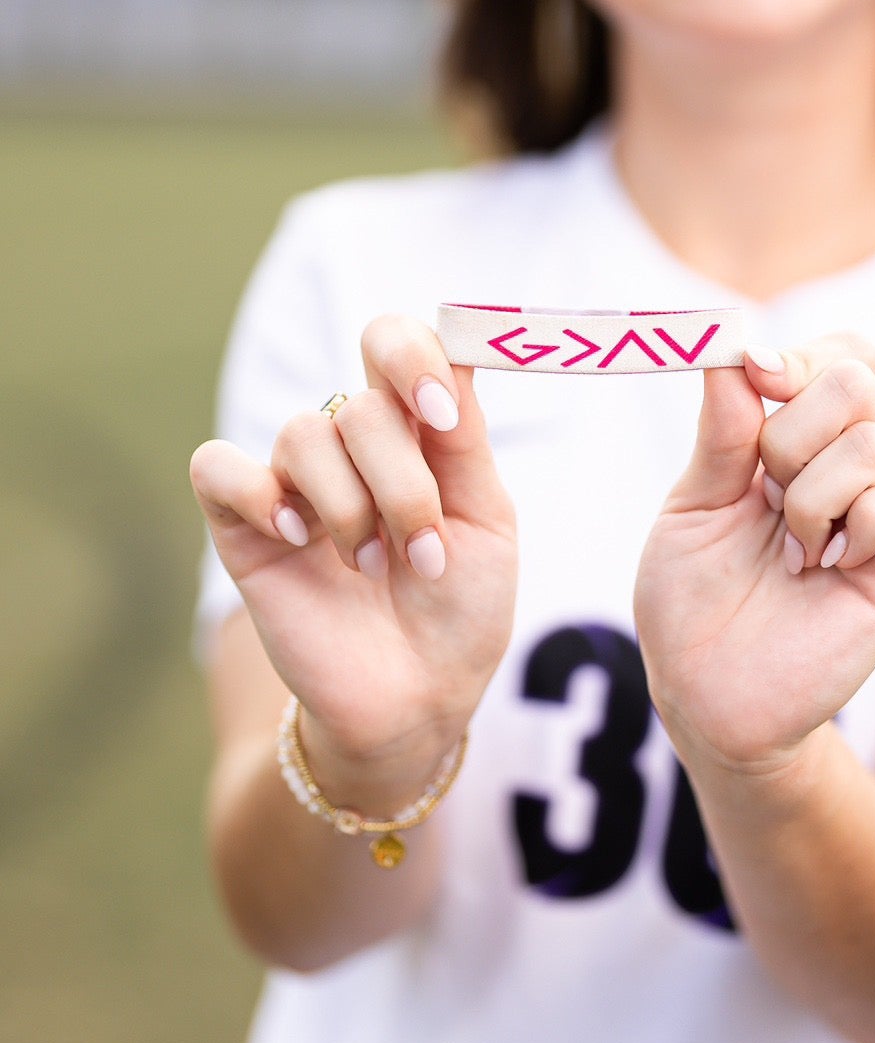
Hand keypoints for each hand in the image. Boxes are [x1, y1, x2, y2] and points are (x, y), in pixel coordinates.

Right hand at [189, 315, 517, 771]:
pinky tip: (297, 538)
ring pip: (305, 434)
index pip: (396, 342)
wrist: (417, 699)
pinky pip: (219, 468)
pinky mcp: (243, 527)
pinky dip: (259, 495)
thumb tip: (461, 344)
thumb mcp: (487, 522)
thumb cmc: (459, 609)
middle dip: (404, 486)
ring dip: (353, 510)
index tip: (443, 418)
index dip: (414, 360)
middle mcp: (351, 444)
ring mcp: (295, 483)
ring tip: (373, 570)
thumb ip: (466, 438)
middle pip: (361, 404)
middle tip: (424, 554)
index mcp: (413, 431)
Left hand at [634, 334, 874, 774]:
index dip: (798, 356)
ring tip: (790, 554)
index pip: (837, 356)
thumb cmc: (694, 602)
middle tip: (764, 494)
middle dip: (791, 429)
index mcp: (799, 441)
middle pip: (857, 378)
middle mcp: (850, 467)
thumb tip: (735, 348)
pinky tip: (830, 567)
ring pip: (872, 443)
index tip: (754, 376)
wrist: (705, 696)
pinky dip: (863, 524)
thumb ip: (720, 432)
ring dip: (809, 498)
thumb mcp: (693, 505)